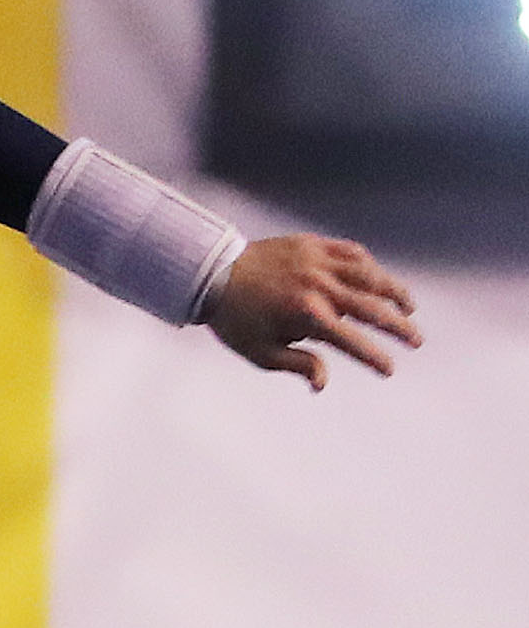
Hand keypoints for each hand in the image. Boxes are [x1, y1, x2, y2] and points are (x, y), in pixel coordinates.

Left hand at [202, 236, 419, 389]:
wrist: (212, 273)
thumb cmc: (235, 319)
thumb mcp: (260, 352)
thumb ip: (297, 365)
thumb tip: (323, 384)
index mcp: (306, 315)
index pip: (352, 341)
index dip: (374, 357)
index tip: (390, 369)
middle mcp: (318, 286)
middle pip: (372, 307)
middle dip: (398, 326)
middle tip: (416, 340)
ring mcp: (318, 261)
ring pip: (370, 274)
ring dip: (394, 291)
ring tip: (409, 307)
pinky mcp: (313, 244)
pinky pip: (351, 252)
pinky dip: (369, 266)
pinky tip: (378, 279)